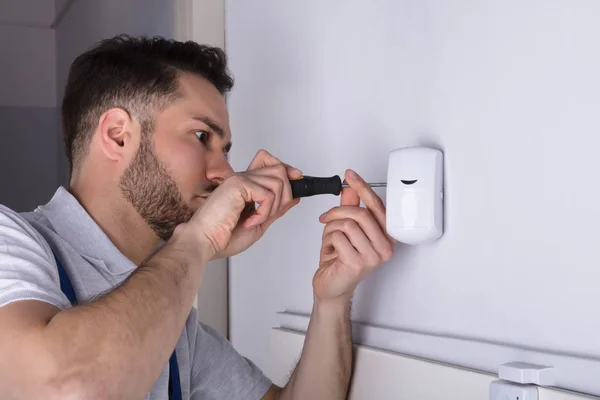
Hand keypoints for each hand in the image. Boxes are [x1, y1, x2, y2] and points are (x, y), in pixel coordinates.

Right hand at [181, 149, 301, 259]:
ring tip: (258, 220)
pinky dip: (264, 212)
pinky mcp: (238, 185)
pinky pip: (268, 194)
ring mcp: (240, 179)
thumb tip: (294, 197)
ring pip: (278, 180)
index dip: (286, 168)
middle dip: (285, 193)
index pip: (271, 163)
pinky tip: (250, 221)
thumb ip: (275, 209)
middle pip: (278, 168)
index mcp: (245, 185)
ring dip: (275, 206)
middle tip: (272, 213)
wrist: (204, 242)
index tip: (296, 178)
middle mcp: (242, 178)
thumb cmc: (223, 237)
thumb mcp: (259, 223)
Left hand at [313, 169, 395, 302]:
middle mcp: (385, 247)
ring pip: (347, 225)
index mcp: (387, 237)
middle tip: (326, 217)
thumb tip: (350, 188)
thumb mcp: (346, 229)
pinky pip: (338, 237)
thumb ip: (350, 208)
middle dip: (338, 212)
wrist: (331, 286)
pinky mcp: (358, 264)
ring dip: (330, 229)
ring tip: (330, 239)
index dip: (363, 188)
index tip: (350, 175)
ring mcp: (373, 257)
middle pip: (361, 214)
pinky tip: (330, 250)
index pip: (378, 206)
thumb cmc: (340, 260)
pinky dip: (328, 240)